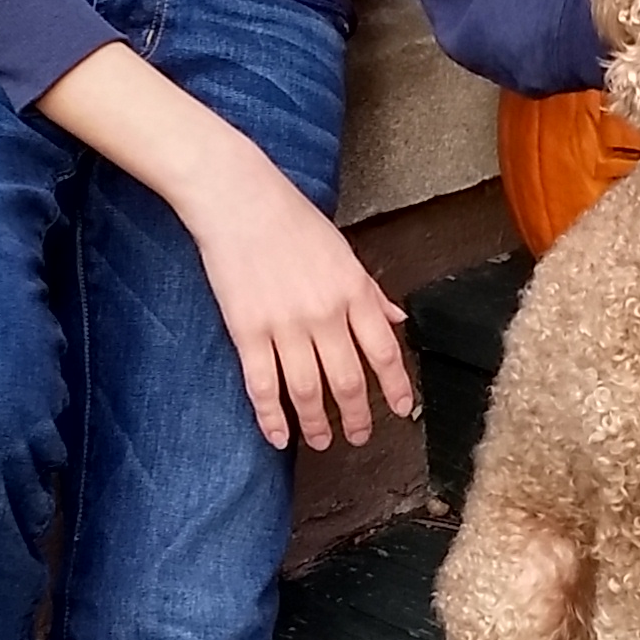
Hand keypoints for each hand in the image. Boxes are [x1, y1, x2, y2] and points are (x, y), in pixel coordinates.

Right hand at [181, 143, 415, 454]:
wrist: (237, 198)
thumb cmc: (290, 218)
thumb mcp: (343, 250)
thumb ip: (370, 291)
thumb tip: (397, 319)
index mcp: (352, 290)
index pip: (384, 351)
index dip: (396, 387)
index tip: (402, 410)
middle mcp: (324, 313)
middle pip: (349, 380)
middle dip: (357, 415)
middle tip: (360, 436)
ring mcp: (285, 325)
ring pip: (308, 391)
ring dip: (318, 424)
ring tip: (323, 441)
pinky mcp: (248, 331)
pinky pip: (263, 386)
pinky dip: (272, 417)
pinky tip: (279, 436)